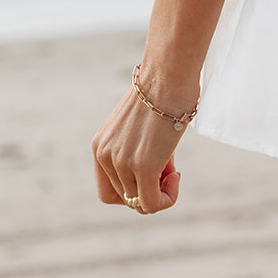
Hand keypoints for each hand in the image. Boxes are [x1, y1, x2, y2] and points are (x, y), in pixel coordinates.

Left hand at [92, 73, 193, 214]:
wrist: (169, 73)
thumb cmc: (164, 89)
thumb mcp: (139, 123)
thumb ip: (136, 146)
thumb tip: (156, 162)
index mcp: (100, 145)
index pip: (108, 189)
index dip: (132, 187)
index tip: (154, 167)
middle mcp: (105, 155)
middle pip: (124, 198)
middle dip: (147, 189)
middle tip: (166, 167)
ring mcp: (122, 162)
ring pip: (140, 202)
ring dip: (160, 189)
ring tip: (173, 163)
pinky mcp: (143, 167)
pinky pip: (151, 204)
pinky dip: (167, 199)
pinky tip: (177, 177)